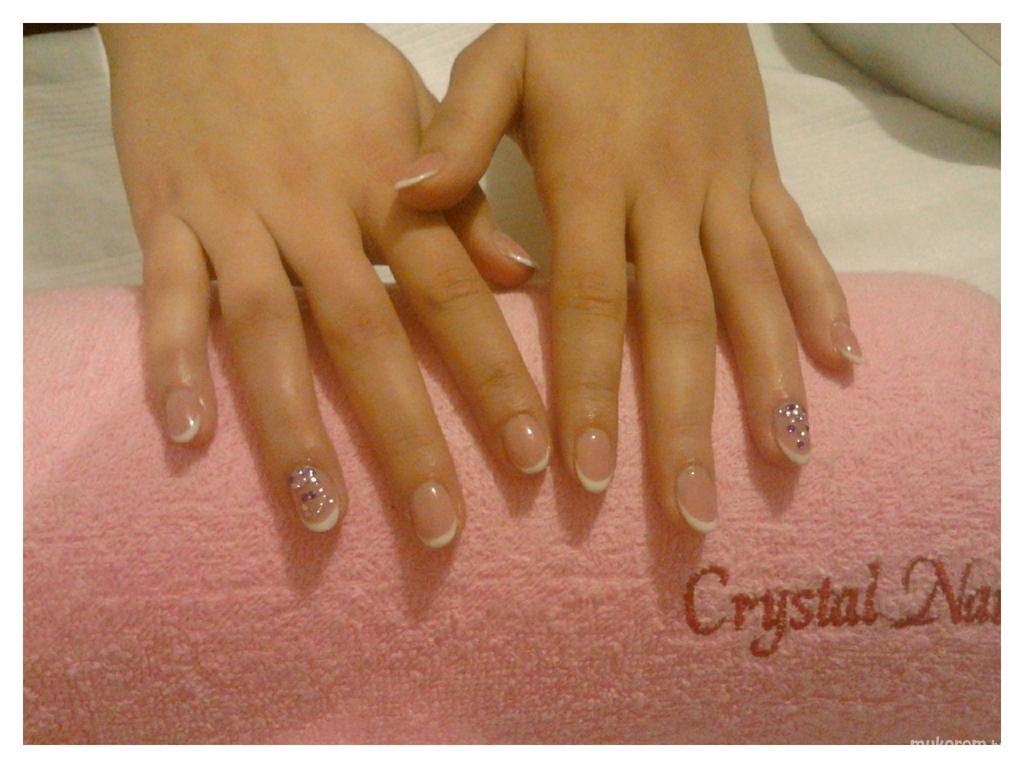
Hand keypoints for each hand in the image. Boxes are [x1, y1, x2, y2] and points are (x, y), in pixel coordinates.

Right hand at [102, 24, 551, 545]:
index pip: (453, 295)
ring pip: (267, 331)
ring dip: (292, 426)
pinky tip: (186, 435)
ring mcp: (235, 215)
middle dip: (407, 437)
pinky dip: (171, 362)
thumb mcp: (413, 108)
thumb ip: (465, 197)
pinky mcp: (164, 217)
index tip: (532, 458)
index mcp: (389, 183)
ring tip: (322, 512)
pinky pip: (167, 297)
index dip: (495, 378)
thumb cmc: (324, 61)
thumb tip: (523, 278)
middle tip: (441, 527)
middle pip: (366, 335)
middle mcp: (315, 208)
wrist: (210, 1)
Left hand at [396, 24, 862, 533]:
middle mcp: (668, 190)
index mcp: (594, 173)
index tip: (587, 472)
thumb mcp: (502, 56)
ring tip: (781, 458)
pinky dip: (822, 299)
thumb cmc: (573, 23)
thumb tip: (408, 197)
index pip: (593, 300)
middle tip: (689, 511)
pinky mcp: (763, 170)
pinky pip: (797, 240)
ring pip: (753, 290)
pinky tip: (841, 364)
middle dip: (684, 418)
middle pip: (680, 318)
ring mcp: (725, 182)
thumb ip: (459, 130)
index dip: (592, 388)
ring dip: (769, 376)